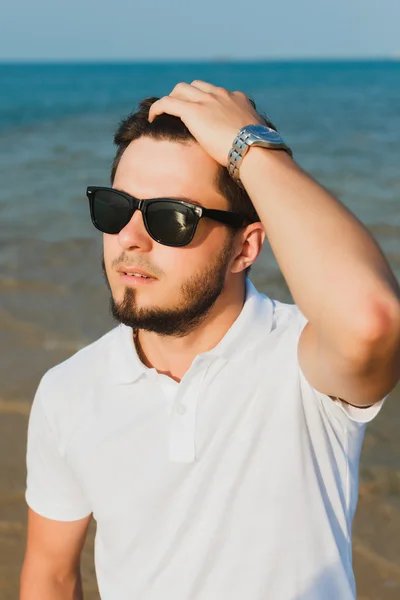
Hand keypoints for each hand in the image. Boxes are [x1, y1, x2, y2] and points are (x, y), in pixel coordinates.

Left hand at [148, 81, 264, 166]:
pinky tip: (152, 118)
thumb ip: (249, 138)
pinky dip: (158, 108)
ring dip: (173, 99)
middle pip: (197, 86)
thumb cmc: (258, 151)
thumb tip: (252, 151)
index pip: (216, 93)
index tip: (200, 114)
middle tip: (179, 113)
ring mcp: (207, 100)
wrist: (254, 149)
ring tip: (165, 115)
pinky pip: (168, 102)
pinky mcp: (193, 110)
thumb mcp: (256, 139)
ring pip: (181, 89)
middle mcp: (221, 95)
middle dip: (186, 96)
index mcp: (237, 100)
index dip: (205, 101)